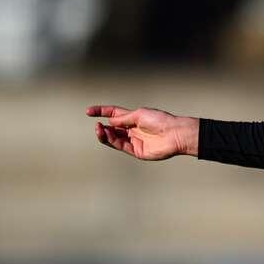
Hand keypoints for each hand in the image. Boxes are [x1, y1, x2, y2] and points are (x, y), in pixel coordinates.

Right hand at [85, 105, 199, 160]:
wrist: (174, 134)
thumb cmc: (161, 120)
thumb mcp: (139, 114)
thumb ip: (123, 119)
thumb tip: (109, 120)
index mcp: (133, 118)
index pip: (113, 114)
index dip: (101, 112)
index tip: (88, 112)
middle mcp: (132, 130)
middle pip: (112, 128)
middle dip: (102, 127)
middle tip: (97, 125)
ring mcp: (134, 141)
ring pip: (114, 139)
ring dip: (105, 135)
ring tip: (99, 130)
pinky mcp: (137, 151)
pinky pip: (120, 146)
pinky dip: (112, 140)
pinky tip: (108, 134)